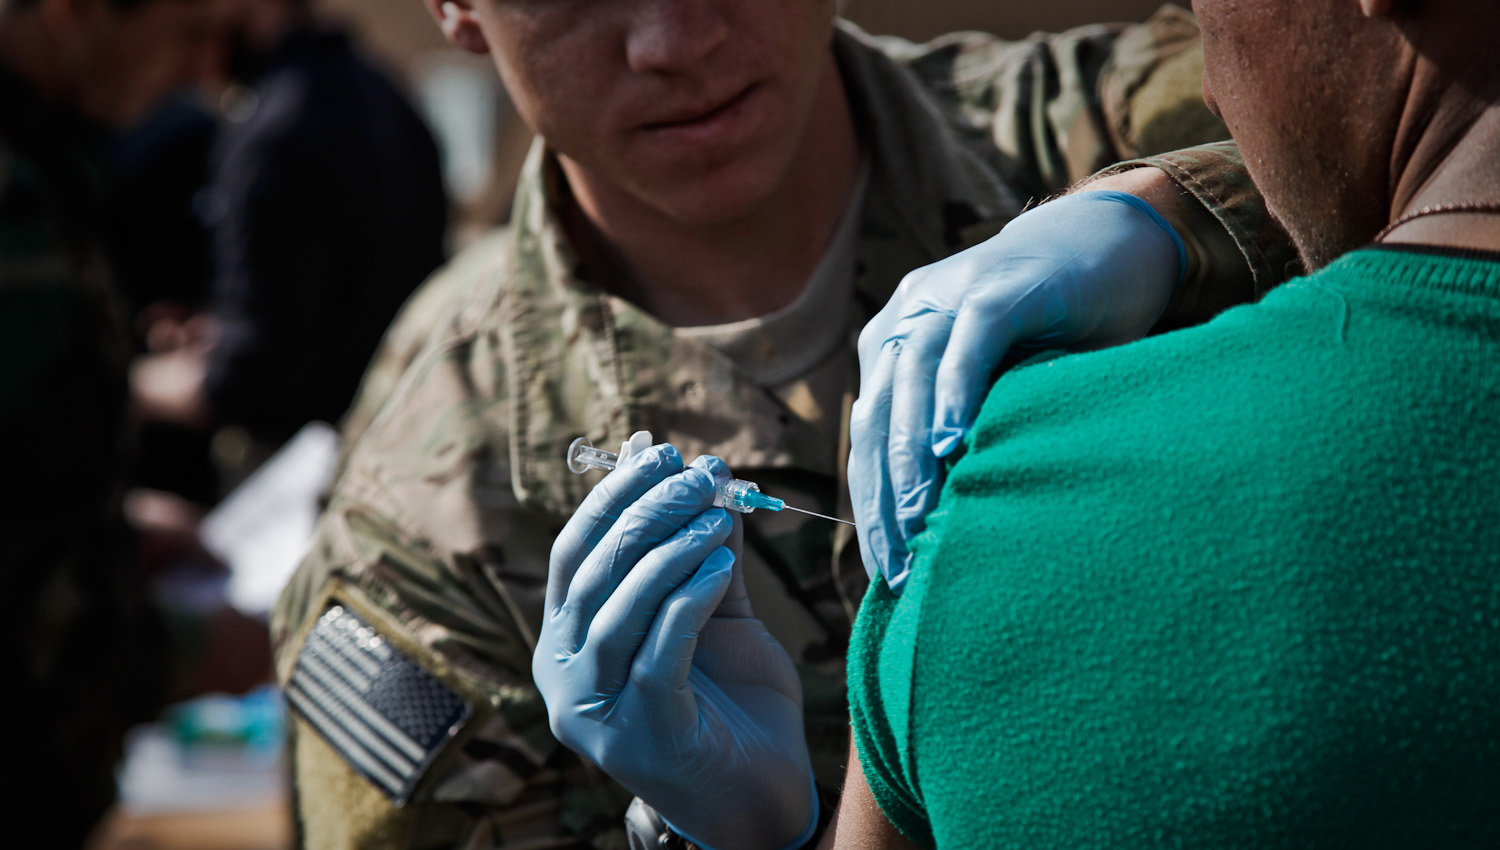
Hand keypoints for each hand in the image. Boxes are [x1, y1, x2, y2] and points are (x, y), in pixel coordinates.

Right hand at [535, 445, 816, 849]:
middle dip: (647, 512)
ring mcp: (595, 711)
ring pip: (617, 610)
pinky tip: (719, 566)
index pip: (574, 552)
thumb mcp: (716, 616)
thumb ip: (704, 556)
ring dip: (668, 550)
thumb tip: (710, 479)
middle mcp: (563, 675)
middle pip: (592, 573)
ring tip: (716, 515)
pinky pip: (657, 653)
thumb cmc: (732, 704)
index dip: (613, 495)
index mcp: (567, 640)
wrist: (761, 796)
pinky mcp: (640, 736)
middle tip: (698, 476)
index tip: (661, 452)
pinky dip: (687, 601)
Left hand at [850, 189, 1185, 591]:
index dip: (873, 502)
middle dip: (885, 495)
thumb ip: (967, 434)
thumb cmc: (1058, 331)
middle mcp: (910, 317)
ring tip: (916, 521)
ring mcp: (951, 294)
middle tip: (900, 564)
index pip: (871, 435)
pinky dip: (955, 391)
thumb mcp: (999, 388)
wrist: (1114, 240)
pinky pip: (969, 342)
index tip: (886, 569)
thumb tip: (946, 527)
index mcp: (897, 344)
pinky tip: (951, 443)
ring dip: (912, 457)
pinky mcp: (1001, 285)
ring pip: (913, 381)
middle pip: (879, 415)